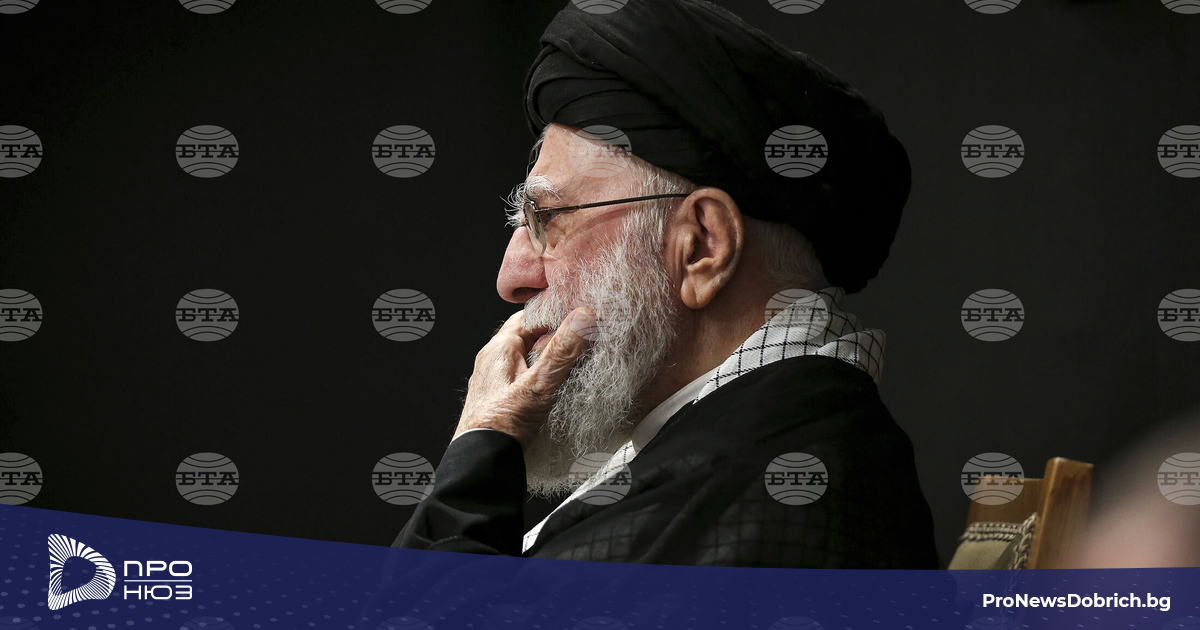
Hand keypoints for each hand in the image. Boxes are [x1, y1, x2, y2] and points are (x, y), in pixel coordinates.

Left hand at [453, 307, 594, 446]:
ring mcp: (494, 380)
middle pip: (528, 336)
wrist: (480, 462)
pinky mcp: (498, 398)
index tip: (580, 319)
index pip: (530, 315)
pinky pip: (521, 378)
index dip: (556, 314)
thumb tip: (584, 315)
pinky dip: (538, 378)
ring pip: (525, 358)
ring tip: (572, 367)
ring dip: (547, 360)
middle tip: (580, 344)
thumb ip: (563, 351)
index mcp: (499, 348)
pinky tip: (552, 391)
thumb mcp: (540, 385)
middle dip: (554, 338)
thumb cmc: (502, 425)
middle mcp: (493, 360)